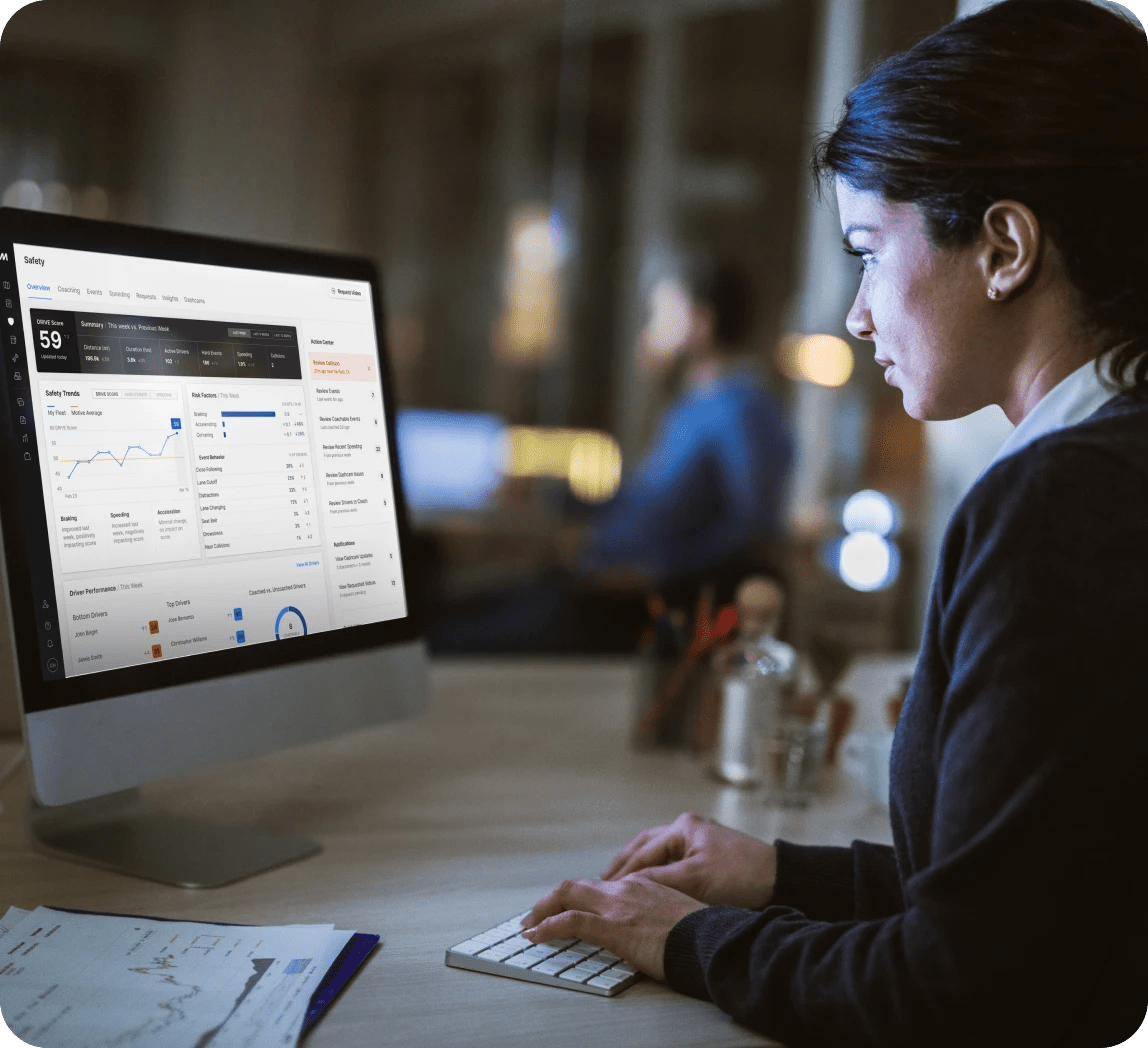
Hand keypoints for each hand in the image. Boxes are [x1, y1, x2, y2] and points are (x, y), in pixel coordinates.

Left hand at [520, 874, 704, 979]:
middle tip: (536, 913)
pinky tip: (535, 936)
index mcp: (643, 883)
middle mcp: (626, 888)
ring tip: (528, 925)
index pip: (602, 887)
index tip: (570, 910)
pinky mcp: (612, 926)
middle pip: (578, 885)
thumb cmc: (703, 933)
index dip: (581, 899)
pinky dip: (547, 927)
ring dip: (543, 910)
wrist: (711, 939)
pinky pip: (569, 922)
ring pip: (567, 896)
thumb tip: (649, 928)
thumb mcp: (679, 915)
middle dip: (552, 899)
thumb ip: (658, 914)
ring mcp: (617, 905)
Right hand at [602, 811, 776, 909]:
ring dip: (637, 869)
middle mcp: (687, 828)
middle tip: (601, 886)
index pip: (642, 853)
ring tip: (617, 886)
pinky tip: (648, 888)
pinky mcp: (706, 856)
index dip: (622, 875)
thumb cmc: (741, 875)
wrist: (780, 880)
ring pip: (656, 854)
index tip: (603, 892)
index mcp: (683, 827)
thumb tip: (625, 888)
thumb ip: (658, 880)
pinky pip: (671, 862)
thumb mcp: (695, 879)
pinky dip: (655, 873)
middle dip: (623, 867)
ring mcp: (697, 840)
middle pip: (644, 847)